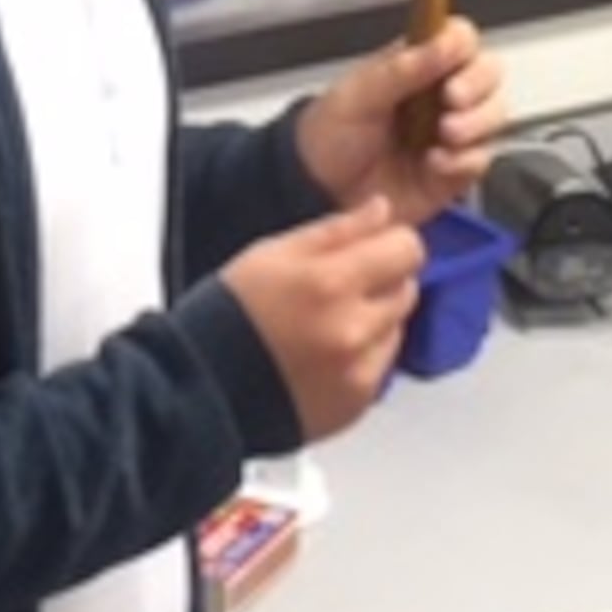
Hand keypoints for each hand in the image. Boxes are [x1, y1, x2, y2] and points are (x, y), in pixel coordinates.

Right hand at [222, 199, 423, 442]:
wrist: (204, 390)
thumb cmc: (230, 316)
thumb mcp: (273, 252)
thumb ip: (338, 229)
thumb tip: (381, 210)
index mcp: (330, 282)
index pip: (406, 248)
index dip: (391, 242)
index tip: (375, 246)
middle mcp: (351, 329)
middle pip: (406, 287)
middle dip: (381, 280)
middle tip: (340, 287)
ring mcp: (357, 371)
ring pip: (396, 326)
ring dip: (373, 320)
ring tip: (325, 324)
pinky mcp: (357, 402)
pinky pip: (381, 366)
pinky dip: (362, 356)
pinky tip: (323, 355)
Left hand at [298, 19, 506, 218]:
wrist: (317, 193)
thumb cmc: (329, 135)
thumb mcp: (357, 95)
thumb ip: (401, 68)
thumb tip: (445, 41)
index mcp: (416, 64)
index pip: (458, 38)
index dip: (462, 43)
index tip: (453, 57)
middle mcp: (441, 94)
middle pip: (488, 72)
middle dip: (478, 84)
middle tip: (452, 98)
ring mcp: (452, 132)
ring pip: (494, 114)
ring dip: (477, 122)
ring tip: (445, 134)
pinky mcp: (456, 171)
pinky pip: (481, 159)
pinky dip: (465, 160)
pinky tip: (435, 164)